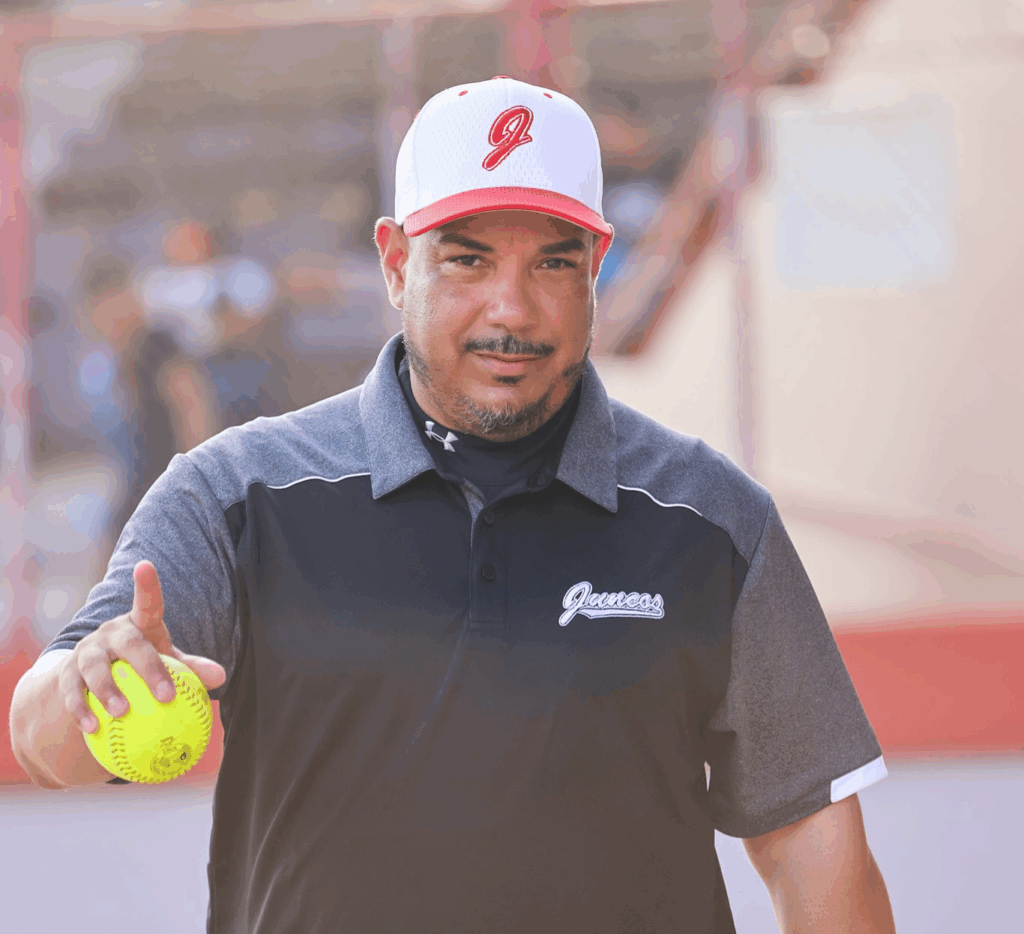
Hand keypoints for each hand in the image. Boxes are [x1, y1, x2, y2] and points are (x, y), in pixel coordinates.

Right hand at [60, 560, 226, 734]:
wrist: (94, 676)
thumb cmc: (142, 663)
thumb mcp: (168, 661)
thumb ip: (192, 667)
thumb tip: (221, 676)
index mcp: (138, 624)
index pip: (146, 602)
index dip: (146, 584)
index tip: (145, 565)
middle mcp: (111, 633)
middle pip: (128, 643)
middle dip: (147, 667)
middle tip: (165, 696)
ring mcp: (86, 651)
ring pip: (93, 666)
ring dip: (107, 690)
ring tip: (121, 712)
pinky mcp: (67, 674)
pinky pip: (72, 692)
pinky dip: (81, 710)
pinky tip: (93, 728)